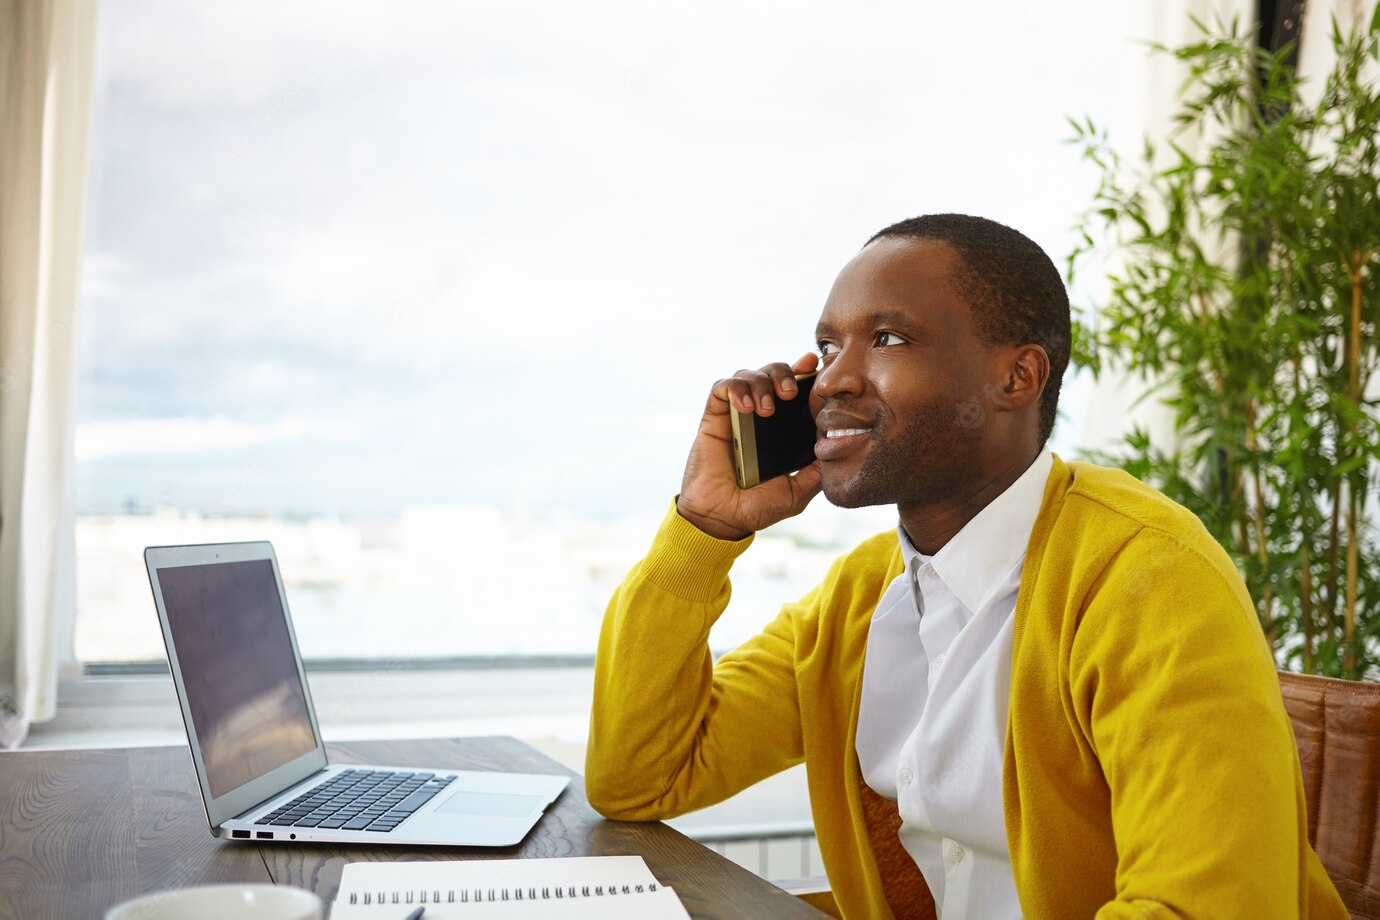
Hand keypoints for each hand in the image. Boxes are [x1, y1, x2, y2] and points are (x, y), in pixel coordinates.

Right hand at [676, 353, 821, 539]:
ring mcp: (736, 414)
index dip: (804, 371)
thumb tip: (840, 447)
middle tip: (790, 393)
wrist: (723, 519)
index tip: (815, 365)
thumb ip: (817, 470)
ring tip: (767, 409)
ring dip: (761, 383)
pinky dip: (736, 389)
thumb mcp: (798, 490)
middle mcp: (760, 414)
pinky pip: (722, 388)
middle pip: (772, 372)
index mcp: (781, 427)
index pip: (794, 388)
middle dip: (784, 373)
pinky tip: (746, 407)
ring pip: (748, 374)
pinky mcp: (714, 417)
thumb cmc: (758, 506)